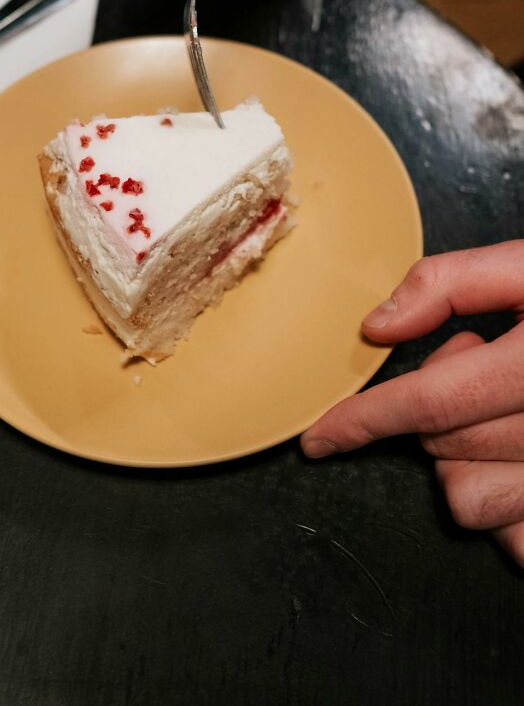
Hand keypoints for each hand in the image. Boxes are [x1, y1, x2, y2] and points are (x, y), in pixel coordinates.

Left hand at [300, 241, 523, 566]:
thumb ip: (455, 282)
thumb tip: (377, 325)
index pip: (430, 402)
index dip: (363, 420)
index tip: (320, 437)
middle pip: (443, 449)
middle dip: (433, 412)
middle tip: (479, 363)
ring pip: (472, 504)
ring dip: (463, 462)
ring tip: (502, 414)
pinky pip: (517, 542)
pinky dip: (504, 507)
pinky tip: (520, 460)